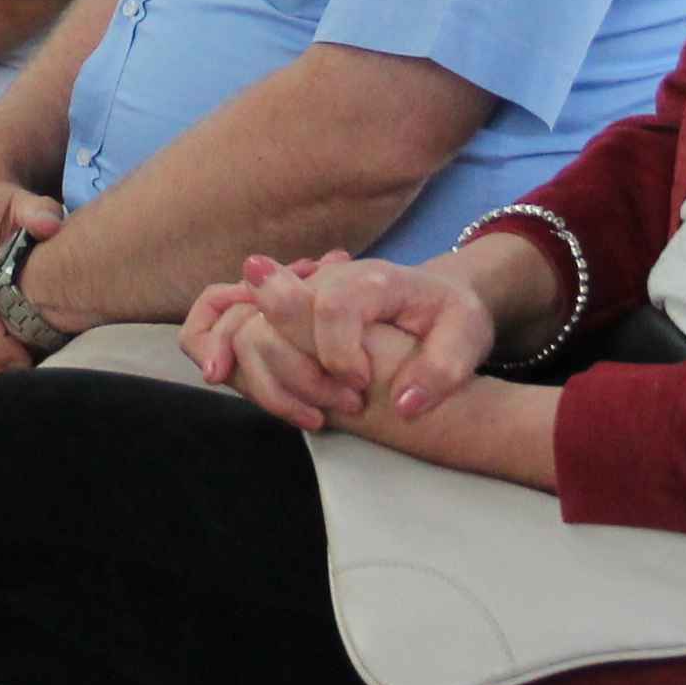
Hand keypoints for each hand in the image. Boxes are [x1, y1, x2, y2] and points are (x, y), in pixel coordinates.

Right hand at [186, 251, 493, 429]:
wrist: (439, 302)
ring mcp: (295, 294)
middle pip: (272, 308)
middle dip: (289, 364)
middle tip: (337, 407)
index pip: (334, 304)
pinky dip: (217, 345)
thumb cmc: (453, 318)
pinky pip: (227, 320)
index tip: (362, 388)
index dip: (340, 353)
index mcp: (371, 277)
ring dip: (235, 355)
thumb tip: (403, 404)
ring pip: (235, 313)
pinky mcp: (281, 315)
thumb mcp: (468, 335)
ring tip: (262, 398)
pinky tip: (234, 382)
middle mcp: (322, 279)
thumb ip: (443, 368)